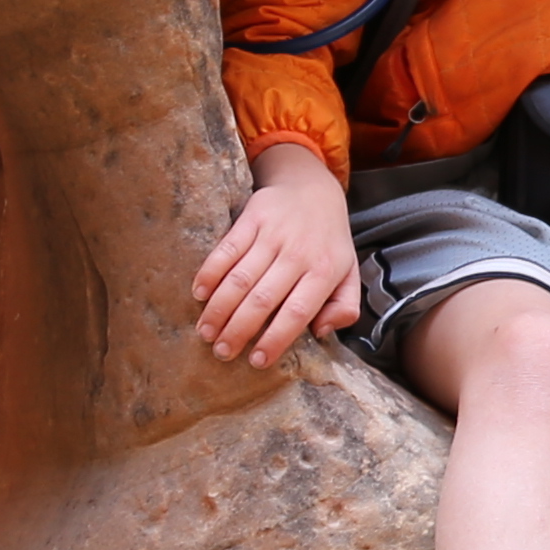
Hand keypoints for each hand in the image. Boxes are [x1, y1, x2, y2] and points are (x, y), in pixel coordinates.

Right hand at [194, 149, 364, 366]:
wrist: (312, 188)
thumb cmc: (328, 242)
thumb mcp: (349, 273)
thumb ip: (344, 307)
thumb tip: (322, 332)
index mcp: (325, 271)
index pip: (298, 312)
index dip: (276, 339)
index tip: (257, 361)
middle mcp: (298, 252)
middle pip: (263, 299)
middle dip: (239, 329)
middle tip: (222, 352)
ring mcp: (274, 234)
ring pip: (241, 277)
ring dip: (219, 308)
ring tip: (206, 332)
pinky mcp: (252, 217)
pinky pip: (227, 249)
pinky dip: (210, 272)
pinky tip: (199, 294)